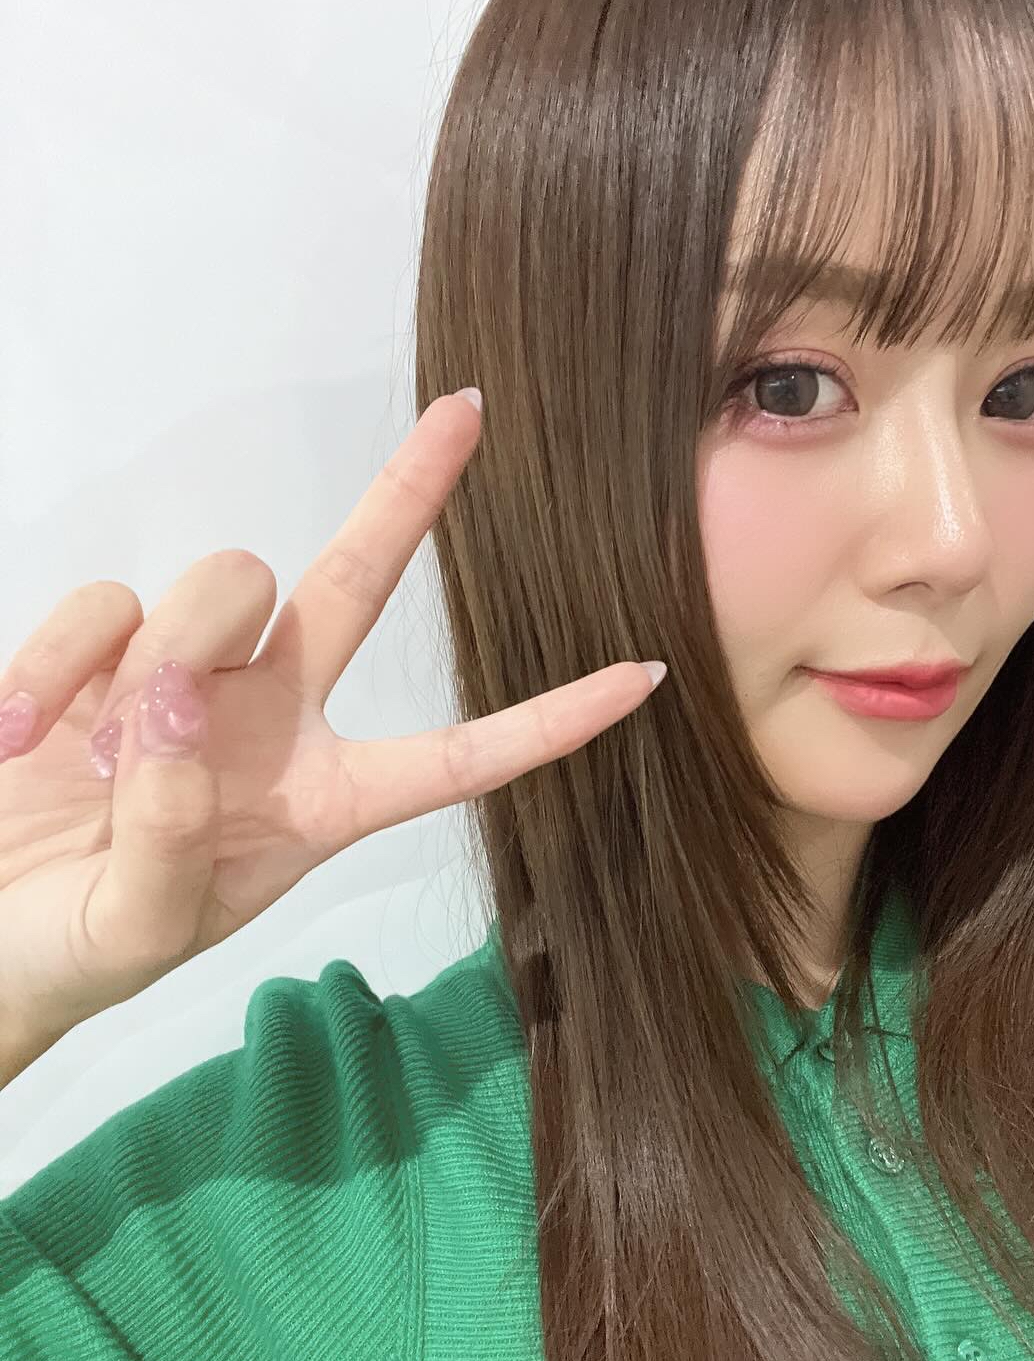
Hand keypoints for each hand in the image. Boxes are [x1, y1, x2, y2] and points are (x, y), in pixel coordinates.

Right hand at [0, 390, 664, 1056]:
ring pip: (221, 583)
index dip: (549, 722)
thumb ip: (172, 833)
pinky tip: (20, 734)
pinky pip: (102, 604)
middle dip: (406, 496)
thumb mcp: (137, 927)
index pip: (457, 758)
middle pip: (354, 584)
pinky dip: (59, 661)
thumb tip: (180, 700)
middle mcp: (272, 721)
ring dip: (166, 648)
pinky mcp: (102, 648)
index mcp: (321, 804)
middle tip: (468, 412)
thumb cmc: (78, 947)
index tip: (644, 678)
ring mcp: (187, 675)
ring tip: (96, 756)